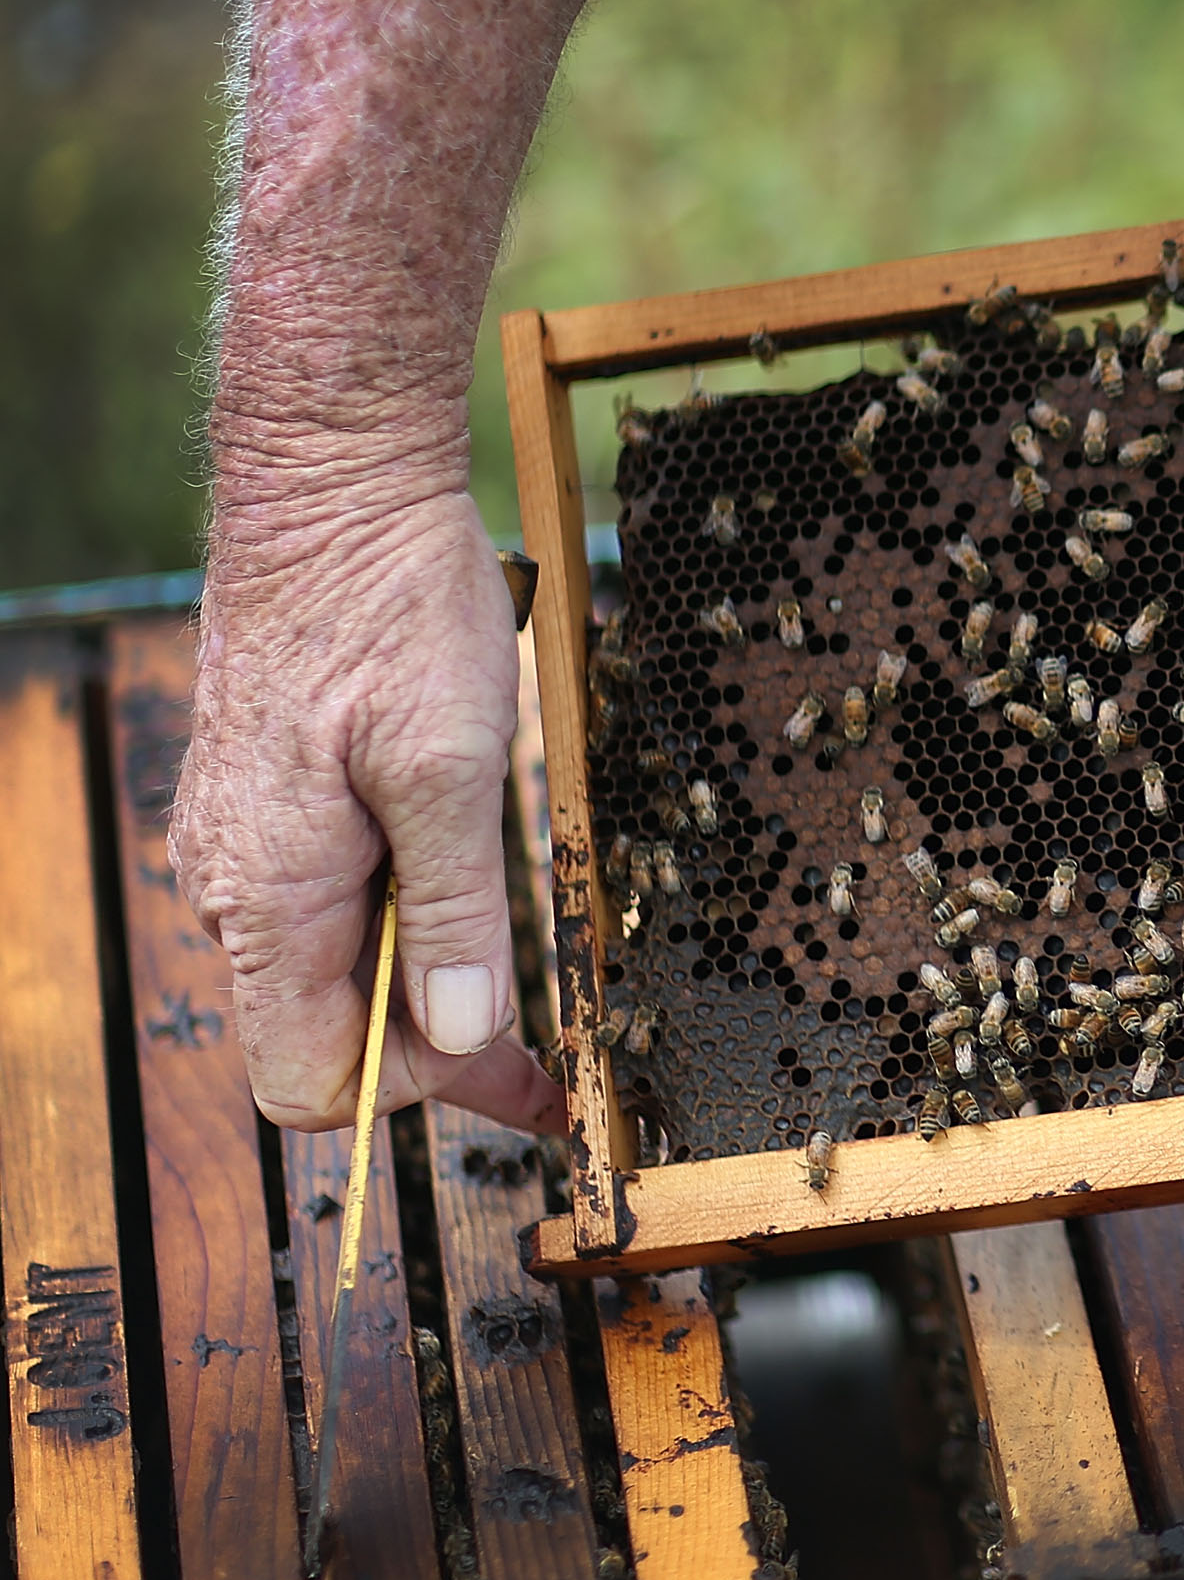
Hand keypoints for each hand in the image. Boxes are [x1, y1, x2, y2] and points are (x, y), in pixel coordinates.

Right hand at [171, 481, 563, 1132]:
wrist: (332, 491)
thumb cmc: (391, 609)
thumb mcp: (449, 767)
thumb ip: (454, 912)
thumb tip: (461, 1033)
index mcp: (268, 896)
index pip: (309, 1078)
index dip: (416, 1087)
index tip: (516, 1063)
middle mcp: (239, 886)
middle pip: (326, 1034)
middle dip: (436, 1043)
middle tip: (549, 1042)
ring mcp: (250, 846)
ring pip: (335, 968)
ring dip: (427, 975)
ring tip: (521, 946)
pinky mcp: (275, 808)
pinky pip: (335, 902)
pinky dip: (407, 914)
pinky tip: (467, 877)